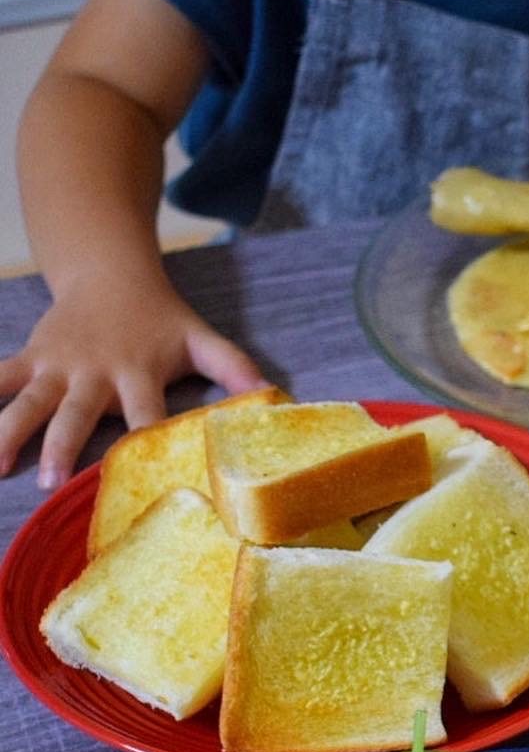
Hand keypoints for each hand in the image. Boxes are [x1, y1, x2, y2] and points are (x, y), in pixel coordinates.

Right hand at [0, 273, 265, 489]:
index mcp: (138, 372)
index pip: (146, 413)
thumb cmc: (160, 318)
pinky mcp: (32, 358)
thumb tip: (277, 396)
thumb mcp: (201, 339)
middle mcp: (94, 371)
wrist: (108, 270)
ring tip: (1, 464)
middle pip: (77, 412)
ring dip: (14, 432)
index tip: (143, 474)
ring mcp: (57, 365)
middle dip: (65, 445)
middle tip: (54, 481)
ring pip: (30, 401)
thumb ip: (236, 369)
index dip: (145, 440)